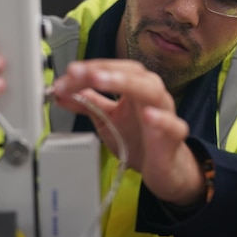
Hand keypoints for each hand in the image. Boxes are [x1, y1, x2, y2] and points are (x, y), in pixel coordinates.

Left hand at [52, 59, 205, 205]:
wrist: (161, 167)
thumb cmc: (138, 138)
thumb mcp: (107, 118)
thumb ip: (87, 103)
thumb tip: (62, 92)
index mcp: (135, 85)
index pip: (112, 69)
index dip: (89, 70)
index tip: (68, 75)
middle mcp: (151, 93)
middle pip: (131, 73)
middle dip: (104, 71)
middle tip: (79, 73)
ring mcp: (165, 111)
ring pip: (151, 91)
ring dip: (126, 83)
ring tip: (101, 81)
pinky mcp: (174, 134)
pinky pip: (171, 124)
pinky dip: (160, 119)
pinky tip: (148, 116)